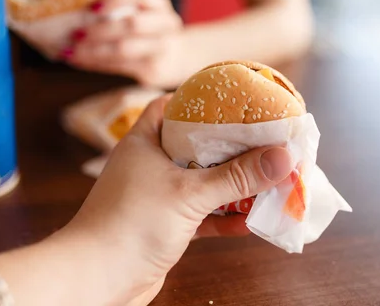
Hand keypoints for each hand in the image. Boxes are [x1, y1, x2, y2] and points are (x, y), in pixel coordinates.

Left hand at [62, 0, 191, 87]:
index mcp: (161, 5)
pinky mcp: (153, 70)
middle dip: (99, 29)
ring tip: (72, 51)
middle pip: (132, 24)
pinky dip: (97, 64)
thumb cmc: (154, 32)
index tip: (92, 6)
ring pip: (123, 49)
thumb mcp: (149, 14)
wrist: (183, 58)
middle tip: (74, 33)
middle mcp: (166, 25)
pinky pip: (120, 66)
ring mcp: (161, 49)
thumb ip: (126, 7)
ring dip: (93, 50)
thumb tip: (80, 9)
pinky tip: (81, 61)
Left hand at [62, 95, 292, 304]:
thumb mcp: (189, 194)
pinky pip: (202, 215)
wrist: (96, 280)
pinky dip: (224, 217)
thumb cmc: (132, 223)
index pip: (172, 106)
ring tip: (266, 178)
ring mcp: (158, 196)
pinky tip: (249, 221)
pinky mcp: (167, 225)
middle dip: (230, 147)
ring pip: (202, 181)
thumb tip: (283, 157)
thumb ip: (236, 176)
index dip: (202, 100)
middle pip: (197, 145)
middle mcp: (151, 164)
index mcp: (145, 142)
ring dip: (232, 184)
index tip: (234, 101)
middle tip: (262, 141)